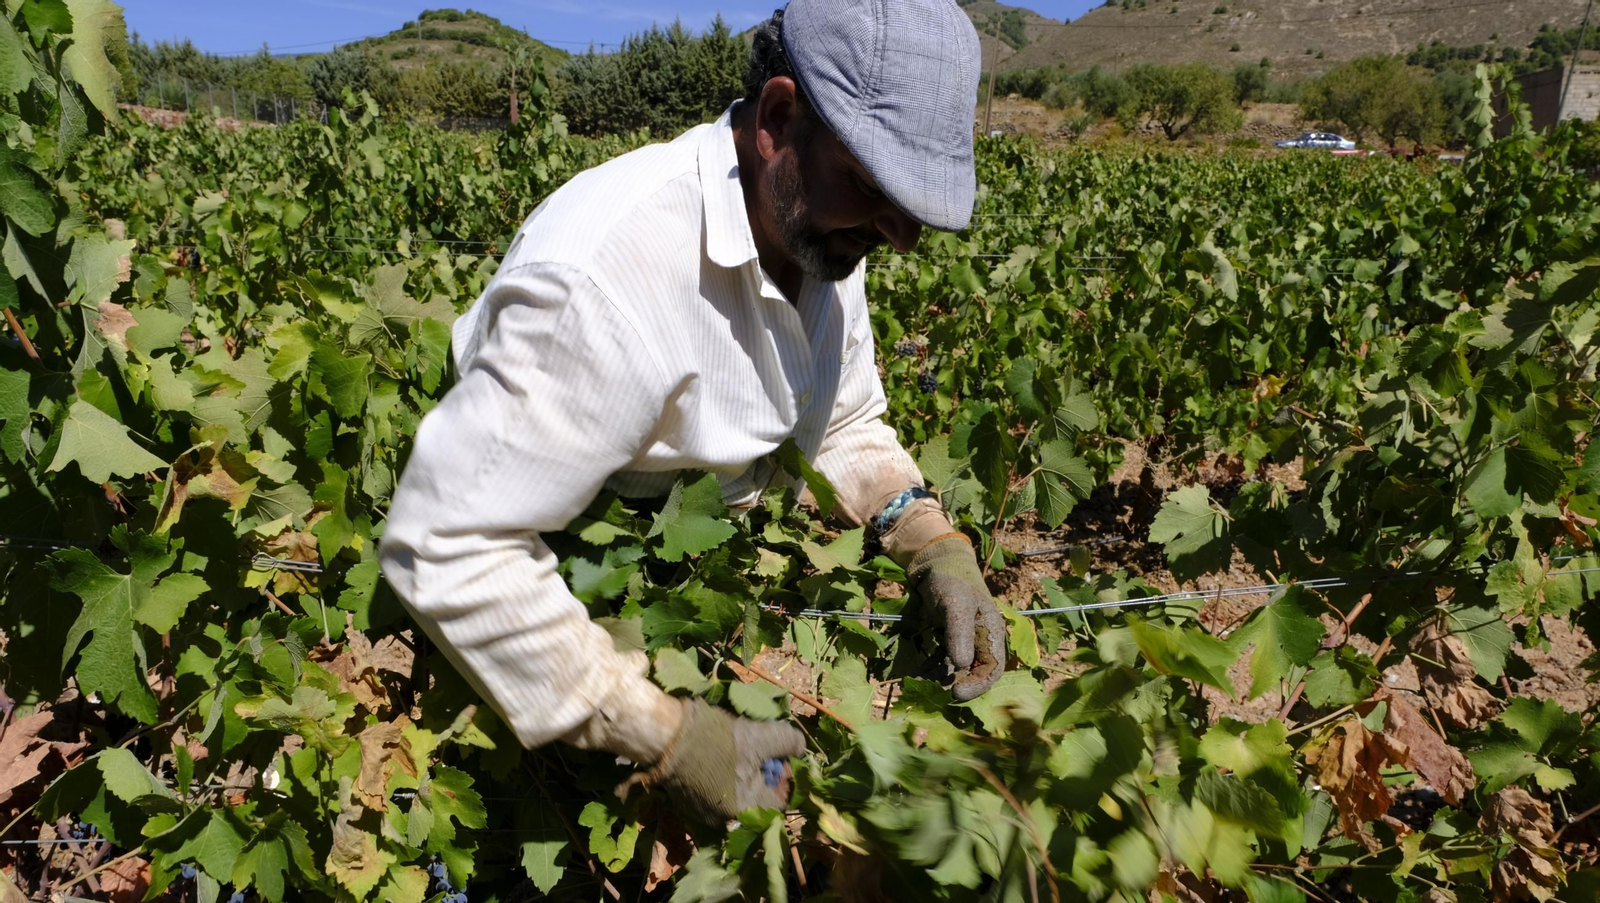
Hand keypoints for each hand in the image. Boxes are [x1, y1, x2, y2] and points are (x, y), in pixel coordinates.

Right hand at [648, 699, 805, 823]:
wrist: (665, 735)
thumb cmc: (717, 739)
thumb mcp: (761, 735)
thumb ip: (788, 742)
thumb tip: (800, 749)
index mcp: (745, 809)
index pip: (779, 800)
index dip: (783, 776)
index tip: (776, 755)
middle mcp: (724, 818)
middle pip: (756, 798)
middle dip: (760, 773)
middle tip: (756, 750)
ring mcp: (702, 812)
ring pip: (734, 794)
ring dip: (740, 774)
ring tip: (735, 750)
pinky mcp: (686, 801)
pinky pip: (713, 793)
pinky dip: (720, 777)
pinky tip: (714, 756)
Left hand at [909, 534, 1005, 700]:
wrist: (936, 564)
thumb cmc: (950, 581)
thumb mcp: (955, 606)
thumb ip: (959, 634)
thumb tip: (962, 665)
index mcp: (992, 633)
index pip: (993, 669)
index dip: (977, 685)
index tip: (956, 694)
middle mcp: (982, 640)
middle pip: (974, 673)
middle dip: (955, 684)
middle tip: (933, 690)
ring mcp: (966, 641)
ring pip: (956, 670)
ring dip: (940, 679)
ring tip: (919, 683)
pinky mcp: (950, 640)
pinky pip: (943, 661)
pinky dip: (931, 669)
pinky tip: (916, 675)